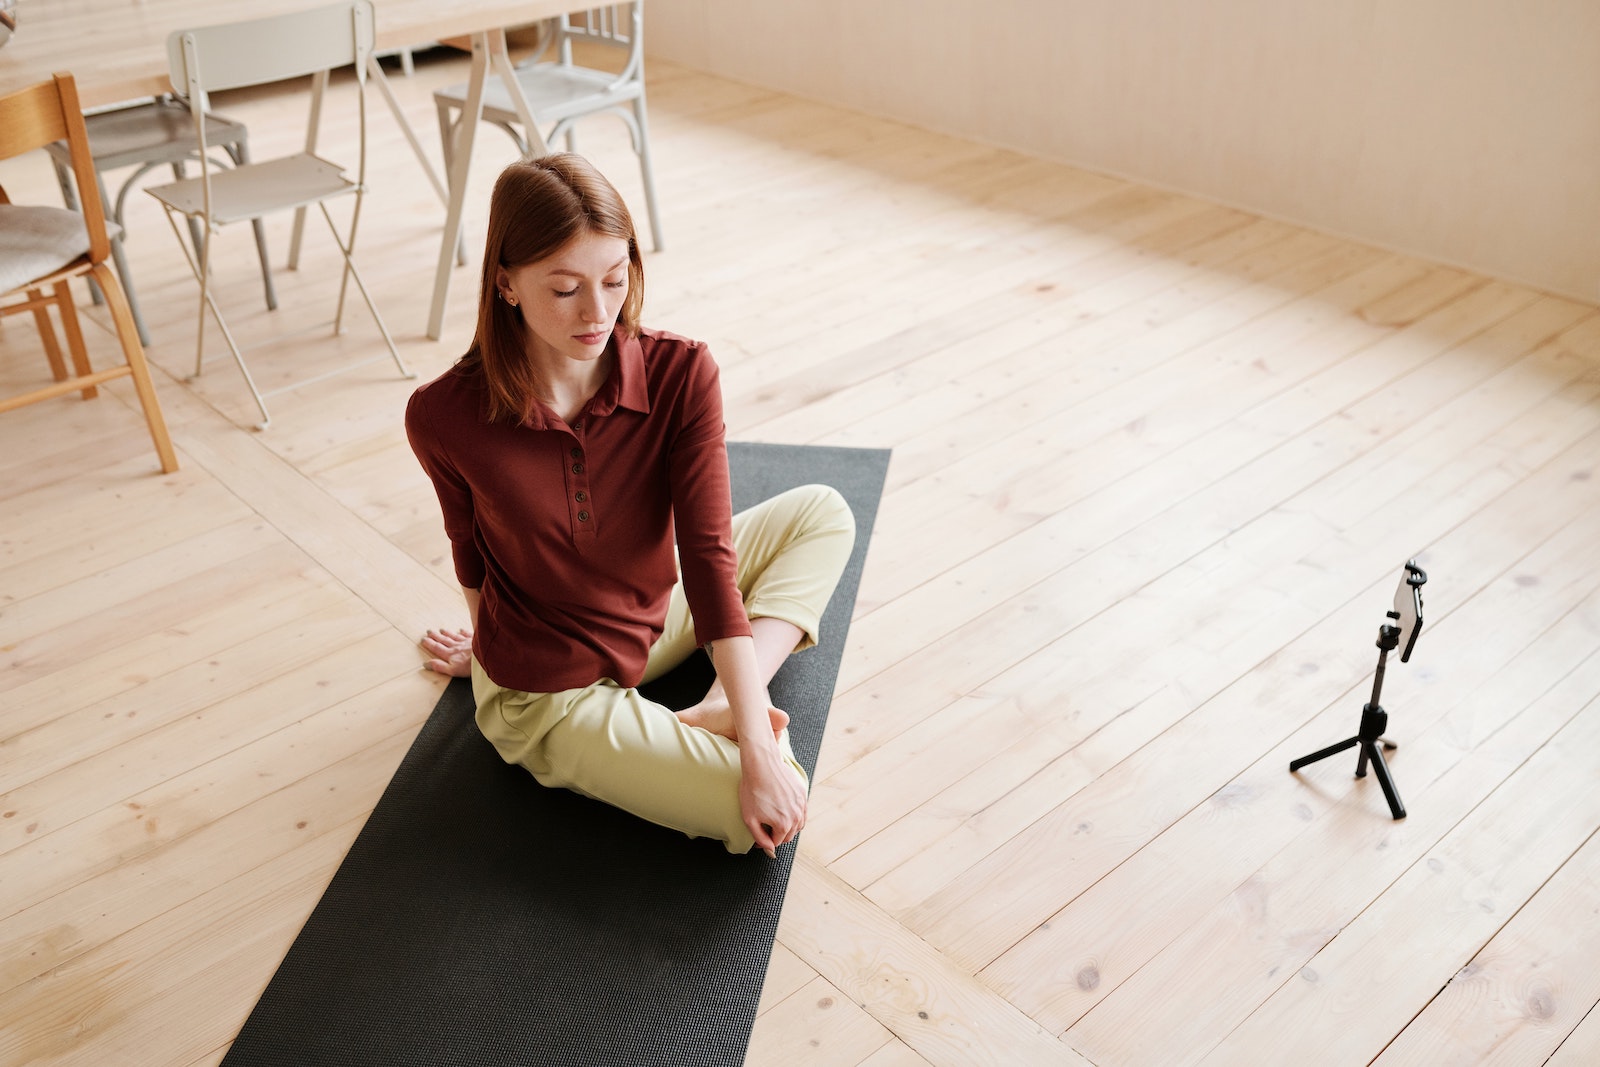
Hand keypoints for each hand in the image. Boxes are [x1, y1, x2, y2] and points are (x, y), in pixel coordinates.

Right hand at [420, 627, 473, 676]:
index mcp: (451, 654)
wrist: (487, 656)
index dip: (429, 644)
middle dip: (436, 636)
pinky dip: (463, 632)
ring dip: (447, 633)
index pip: (437, 648)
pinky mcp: (476, 639)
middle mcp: (457, 646)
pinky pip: (467, 634)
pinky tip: (460, 629)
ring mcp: (466, 642)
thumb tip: (426, 664)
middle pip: (444, 640)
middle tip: (429, 631)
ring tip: (441, 630)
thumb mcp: (452, 670)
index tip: (423, 639)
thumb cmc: (471, 666)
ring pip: (454, 636)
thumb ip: (440, 667)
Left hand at [739, 738, 807, 858]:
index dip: (765, 839)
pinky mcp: (803, 794)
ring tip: (774, 817)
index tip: (758, 830)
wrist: (761, 765)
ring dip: (788, 825)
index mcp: (783, 825)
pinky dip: (795, 814)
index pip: (776, 842)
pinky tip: (784, 807)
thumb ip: (760, 838)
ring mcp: (801, 805)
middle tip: (765, 824)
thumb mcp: (750, 819)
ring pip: (798, 824)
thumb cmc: (753, 790)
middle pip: (789, 835)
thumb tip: (770, 850)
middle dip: (777, 834)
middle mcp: (796, 817)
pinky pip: (802, 811)